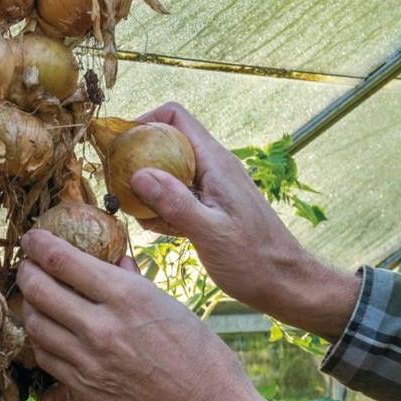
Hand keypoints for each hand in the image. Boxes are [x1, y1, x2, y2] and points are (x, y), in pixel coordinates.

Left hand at [17, 230, 264, 400]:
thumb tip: (116, 263)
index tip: (33, 238)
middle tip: (28, 265)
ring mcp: (89, 361)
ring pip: (37, 324)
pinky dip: (41, 341)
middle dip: (27, 271)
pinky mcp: (85, 390)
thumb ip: (136, 284)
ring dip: (30, 306)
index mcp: (128, 296)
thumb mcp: (173, 309)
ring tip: (35, 297)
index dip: (40, 245)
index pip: (64, 261)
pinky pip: (47, 358)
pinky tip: (48, 334)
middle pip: (40, 289)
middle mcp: (102, 326)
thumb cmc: (205, 360)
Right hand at [130, 102, 359, 341]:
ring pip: (171, 170)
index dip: (144, 122)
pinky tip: (155, 227)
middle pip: (168, 141)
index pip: (175, 117)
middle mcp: (214, 168)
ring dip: (148, 185)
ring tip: (132, 209)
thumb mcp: (210, 233)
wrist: (285, 283)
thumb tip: (138, 174)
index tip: (119, 146)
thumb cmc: (254, 260)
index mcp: (216, 163)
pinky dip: (162, 205)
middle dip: (138, 156)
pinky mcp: (212, 208)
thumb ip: (175, 203)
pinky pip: (179, 195)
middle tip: (115, 181)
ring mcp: (213, 188)